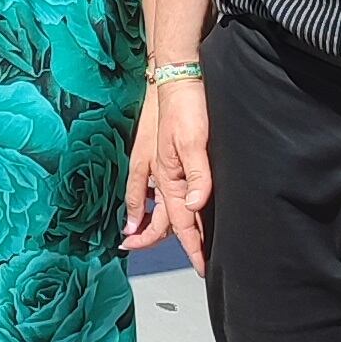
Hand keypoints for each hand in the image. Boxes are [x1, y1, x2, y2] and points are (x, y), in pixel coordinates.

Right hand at [124, 75, 213, 274]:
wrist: (172, 74)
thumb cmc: (185, 105)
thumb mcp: (195, 141)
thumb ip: (197, 176)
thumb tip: (195, 207)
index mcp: (168, 176)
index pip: (182, 222)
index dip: (192, 246)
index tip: (200, 266)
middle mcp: (157, 174)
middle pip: (161, 218)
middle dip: (160, 242)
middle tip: (170, 261)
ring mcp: (152, 163)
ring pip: (151, 204)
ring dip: (149, 224)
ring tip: (140, 239)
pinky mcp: (153, 151)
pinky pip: (144, 186)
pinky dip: (141, 200)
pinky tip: (143, 200)